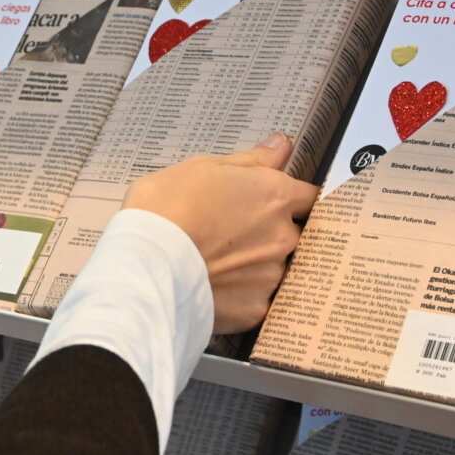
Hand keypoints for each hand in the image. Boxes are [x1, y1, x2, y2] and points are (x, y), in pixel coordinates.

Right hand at [122, 133, 317, 333]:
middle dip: (272, 234)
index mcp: (274, 196)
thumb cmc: (166, 208)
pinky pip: (259, 300)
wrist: (145, 264)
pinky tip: (217, 288)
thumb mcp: (202, 168)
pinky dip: (243, 295)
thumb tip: (281, 145)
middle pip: (296, 234)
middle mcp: (283, 236)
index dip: (292, 200)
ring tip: (219, 264)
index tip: (274, 204)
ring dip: (258, 266)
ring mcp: (272, 275)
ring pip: (277, 269)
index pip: (310, 197)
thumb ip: (251, 161)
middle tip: (234, 235)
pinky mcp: (256, 309)